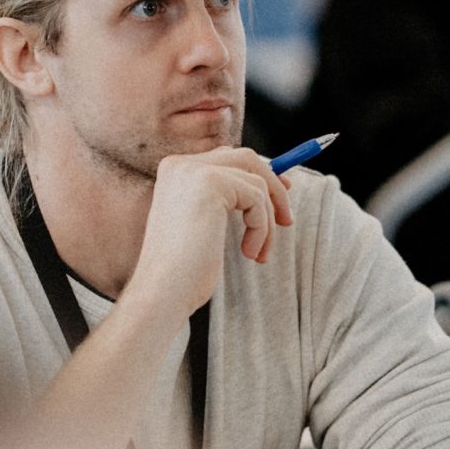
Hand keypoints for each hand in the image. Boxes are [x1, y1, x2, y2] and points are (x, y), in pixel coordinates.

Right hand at [120, 149, 293, 327]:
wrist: (163, 290)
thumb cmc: (183, 270)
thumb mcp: (203, 225)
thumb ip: (224, 199)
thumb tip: (268, 184)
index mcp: (175, 173)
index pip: (227, 158)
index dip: (259, 173)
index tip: (282, 193)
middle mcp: (181, 165)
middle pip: (246, 158)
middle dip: (274, 185)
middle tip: (286, 219)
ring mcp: (194, 171)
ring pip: (257, 182)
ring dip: (266, 222)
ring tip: (257, 253)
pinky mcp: (211, 183)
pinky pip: (257, 198)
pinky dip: (261, 229)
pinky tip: (248, 252)